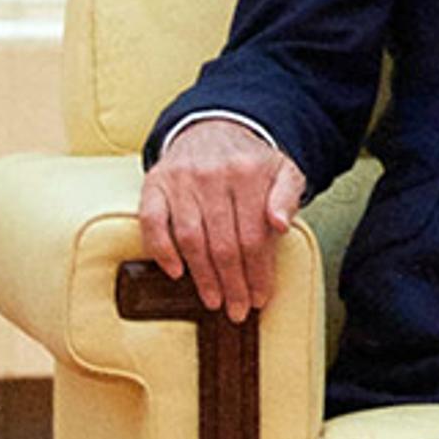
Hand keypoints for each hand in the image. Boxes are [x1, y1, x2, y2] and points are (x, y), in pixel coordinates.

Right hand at [139, 118, 308, 322]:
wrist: (213, 128)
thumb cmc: (252, 162)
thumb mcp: (284, 170)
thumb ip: (287, 196)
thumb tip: (281, 224)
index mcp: (250, 174)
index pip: (254, 235)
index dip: (258, 271)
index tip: (261, 298)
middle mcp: (213, 176)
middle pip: (223, 242)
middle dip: (232, 282)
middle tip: (237, 309)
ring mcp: (180, 180)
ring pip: (190, 237)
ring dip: (202, 275)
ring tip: (213, 300)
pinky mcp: (154, 183)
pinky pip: (152, 221)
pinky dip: (161, 249)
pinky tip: (176, 273)